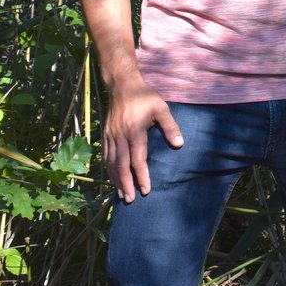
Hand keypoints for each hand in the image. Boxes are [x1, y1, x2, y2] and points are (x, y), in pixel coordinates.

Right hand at [103, 78, 182, 202]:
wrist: (122, 85)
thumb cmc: (145, 97)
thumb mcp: (161, 108)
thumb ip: (170, 126)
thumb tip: (179, 144)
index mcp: (134, 131)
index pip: (137, 159)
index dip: (141, 176)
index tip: (146, 190)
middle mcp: (119, 136)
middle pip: (121, 166)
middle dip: (126, 184)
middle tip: (130, 200)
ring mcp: (110, 136)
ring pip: (111, 163)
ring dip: (116, 180)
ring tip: (121, 195)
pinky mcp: (105, 134)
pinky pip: (105, 156)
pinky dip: (108, 169)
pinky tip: (112, 177)